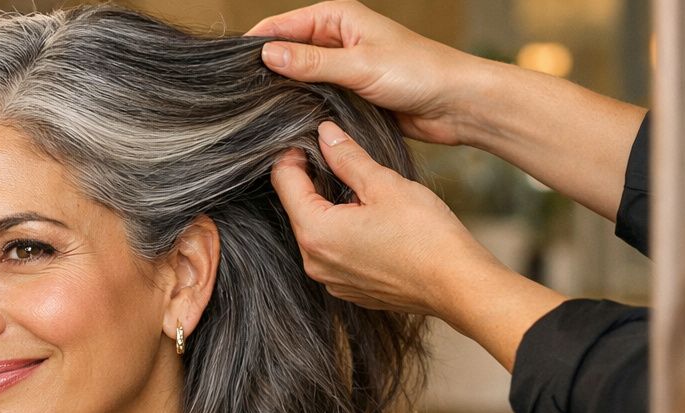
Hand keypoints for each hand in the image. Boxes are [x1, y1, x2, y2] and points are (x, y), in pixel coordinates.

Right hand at [248, 1, 487, 146]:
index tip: (229, 68)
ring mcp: (341, 68)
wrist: (455, 103)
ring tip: (255, 113)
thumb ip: (311, 62)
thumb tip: (266, 54)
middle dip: (265, 70)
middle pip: (286, 51)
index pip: (282, 25)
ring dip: (282, 92)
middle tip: (237, 97)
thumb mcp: (359, 65)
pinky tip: (283, 123)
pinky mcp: (347, 94)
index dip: (256, 43)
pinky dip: (300, 108)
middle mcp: (337, 39)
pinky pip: (313, 98)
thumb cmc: (418, 73)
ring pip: (298, 77)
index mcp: (338, 17)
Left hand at [271, 120, 496, 318]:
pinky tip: (369, 221)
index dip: (293, 156)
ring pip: (316, 232)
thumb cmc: (425, 235)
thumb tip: (325, 134)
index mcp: (316, 232)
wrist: (456, 284)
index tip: (308, 141)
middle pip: (298, 209)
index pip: (284, 183)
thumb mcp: (384, 185)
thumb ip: (348, 157)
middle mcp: (314, 261)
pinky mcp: (347, 289)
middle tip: (338, 159)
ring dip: (329, 208)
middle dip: (312, 181)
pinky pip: (333, 253)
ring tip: (359, 190)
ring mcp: (330, 279)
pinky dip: (342, 233)